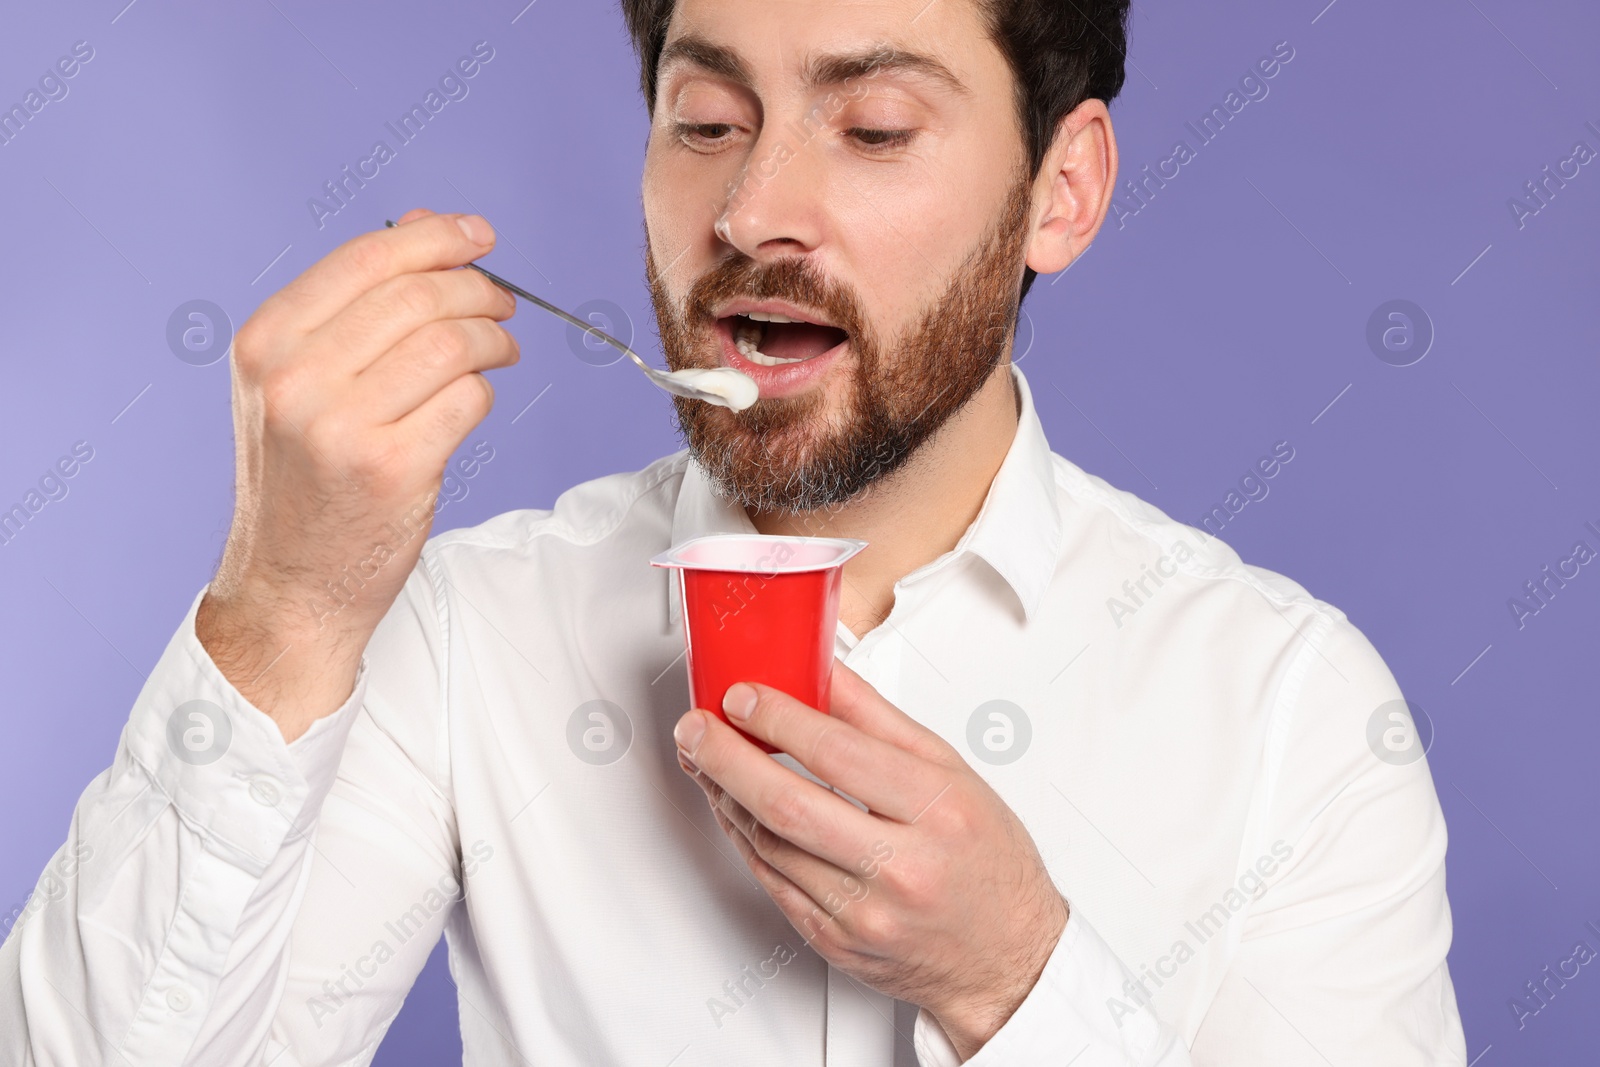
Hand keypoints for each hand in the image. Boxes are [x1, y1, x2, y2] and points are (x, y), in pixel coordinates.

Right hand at [196, 208, 518, 740]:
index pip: (366, 259)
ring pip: (451, 343)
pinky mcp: (392, 468)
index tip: (479, 236)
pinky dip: (484, 393)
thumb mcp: (295, 383)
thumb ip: (351, 308)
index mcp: (265, 343)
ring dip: (493, 339)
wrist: (290, 584)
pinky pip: (468, 399)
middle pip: (418, 296)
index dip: (436, 238)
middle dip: (477, 289)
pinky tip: (476, 400)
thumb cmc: (303, 481)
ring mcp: (342, 425)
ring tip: (499, 351)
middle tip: (501, 304)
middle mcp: (295, 378)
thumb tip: (425, 228)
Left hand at [673, 661, 1068, 1059]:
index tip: (744, 695)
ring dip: (726, 796)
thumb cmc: (987, 862)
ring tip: (707, 760)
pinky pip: (771, 882)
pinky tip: (733, 808)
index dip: (779, 719)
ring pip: (770, 845)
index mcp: (937, 812)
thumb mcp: (952, 773)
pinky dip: (744, 838)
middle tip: (697, 728)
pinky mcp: (834, 941)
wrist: (1005, 957)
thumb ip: (880, 720)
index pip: (839, 754)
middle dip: (728, 758)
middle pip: (789, 805)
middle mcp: (901, 867)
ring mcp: (863, 913)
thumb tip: (824, 673)